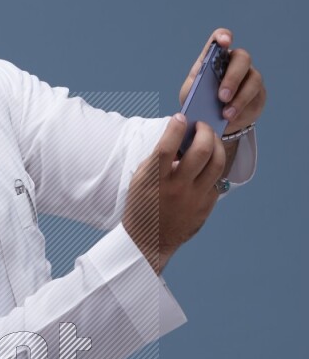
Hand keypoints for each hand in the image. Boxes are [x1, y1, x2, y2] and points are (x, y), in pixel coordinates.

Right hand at [123, 114, 225, 273]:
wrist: (148, 241)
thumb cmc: (141, 206)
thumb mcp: (140, 180)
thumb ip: (158, 159)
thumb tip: (179, 137)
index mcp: (154, 181)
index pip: (167, 147)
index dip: (175, 127)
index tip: (180, 117)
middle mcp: (176, 189)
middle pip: (201, 151)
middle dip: (204, 131)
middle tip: (201, 126)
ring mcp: (194, 199)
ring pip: (217, 163)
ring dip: (216, 145)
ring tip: (210, 140)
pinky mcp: (205, 207)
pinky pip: (217, 180)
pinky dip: (213, 166)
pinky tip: (208, 161)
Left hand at [179, 27, 266, 133]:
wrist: (212, 122)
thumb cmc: (199, 102)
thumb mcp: (190, 94)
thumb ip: (193, 88)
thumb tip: (201, 90)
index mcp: (215, 58)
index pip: (221, 39)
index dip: (224, 37)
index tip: (224, 41)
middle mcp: (235, 63)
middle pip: (242, 58)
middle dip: (233, 77)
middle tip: (222, 96)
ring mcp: (250, 77)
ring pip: (253, 79)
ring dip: (240, 98)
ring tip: (226, 114)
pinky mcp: (258, 94)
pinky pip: (256, 97)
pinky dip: (243, 108)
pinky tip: (232, 118)